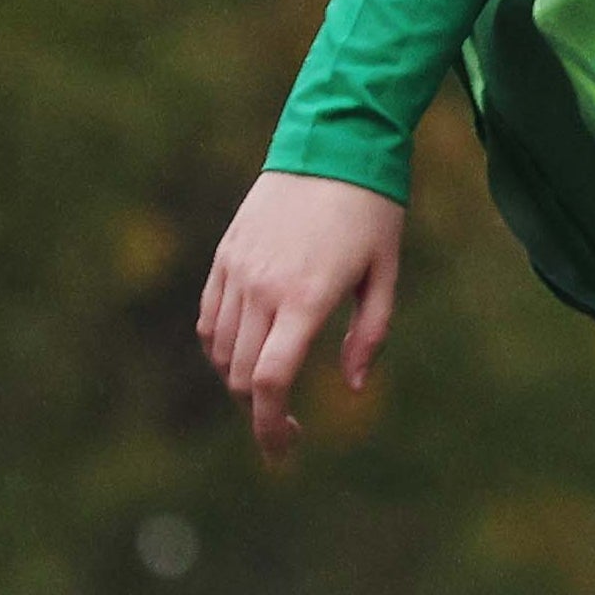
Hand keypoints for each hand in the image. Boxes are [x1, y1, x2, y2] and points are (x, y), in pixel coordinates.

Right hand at [199, 169, 408, 467]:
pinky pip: (209, 317)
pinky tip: (246, 355)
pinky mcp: (225, 254)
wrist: (333, 143)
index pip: (271, 380)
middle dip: (260, 414)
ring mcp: (237, 270)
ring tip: (272, 391)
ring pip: (220, 350)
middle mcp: (262, 288)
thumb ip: (368, 335)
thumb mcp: (386, 274)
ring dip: (241, 381)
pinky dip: (220, 347)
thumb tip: (350, 388)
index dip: (272, 426)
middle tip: (287, 433)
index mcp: (305, 299)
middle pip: (242, 375)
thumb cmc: (372, 210)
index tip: (284, 451)